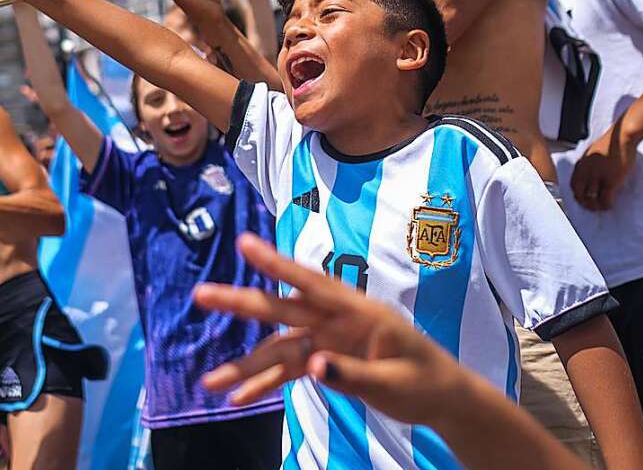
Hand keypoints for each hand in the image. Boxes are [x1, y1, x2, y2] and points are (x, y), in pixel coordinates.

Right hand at [194, 233, 464, 427]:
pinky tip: (238, 399)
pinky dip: (264, 385)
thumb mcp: (395, 383)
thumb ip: (353, 374)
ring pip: (276, 348)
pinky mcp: (322, 360)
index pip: (311, 283)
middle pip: (281, 310)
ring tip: (210, 382)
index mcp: (357, 312)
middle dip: (240, 303)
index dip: (276, 263)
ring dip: (244, 366)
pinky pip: (286, 370)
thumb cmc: (425, 383)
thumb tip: (311, 364)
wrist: (440, 397)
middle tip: (201, 294)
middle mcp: (334, 320)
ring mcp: (325, 339)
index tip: (245, 244)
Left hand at [570, 122, 637, 210]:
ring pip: (590, 198)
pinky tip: (608, 206)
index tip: (582, 198)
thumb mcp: (591, 154)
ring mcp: (596, 177)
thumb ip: (588, 165)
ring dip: (594, 206)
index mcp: (580, 165)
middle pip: (578, 193)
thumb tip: (589, 175)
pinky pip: (605, 198)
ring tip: (600, 208)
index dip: (577, 193)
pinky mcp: (610, 180)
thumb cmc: (609, 143)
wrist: (621, 138)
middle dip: (583, 202)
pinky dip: (605, 205)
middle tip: (590, 206)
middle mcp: (585, 172)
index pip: (573, 184)